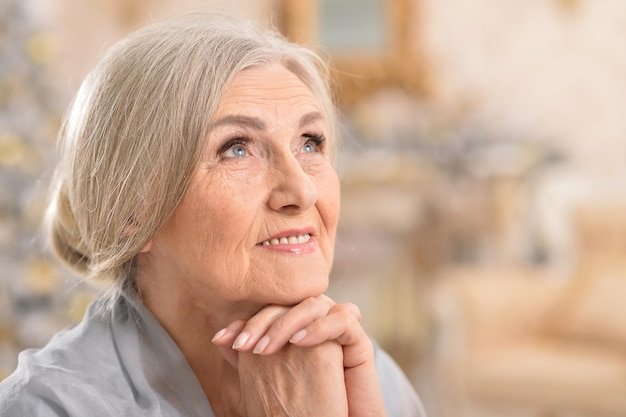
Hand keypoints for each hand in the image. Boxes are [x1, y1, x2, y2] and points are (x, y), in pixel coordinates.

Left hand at [212, 295, 386, 416]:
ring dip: (287, 323)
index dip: (248, 322)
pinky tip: (300, 342)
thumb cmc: (303, 412)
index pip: (272, 311)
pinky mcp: (360, 342)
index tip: (224, 340)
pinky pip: (344, 319)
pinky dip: (320, 326)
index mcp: (298, 329)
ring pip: (315, 304)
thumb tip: (219, 339)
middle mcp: (318, 324)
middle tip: (245, 346)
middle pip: (292, 303)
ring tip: (266, 350)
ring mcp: (339, 331)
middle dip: (263, 322)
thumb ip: (247, 359)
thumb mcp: (268, 383)